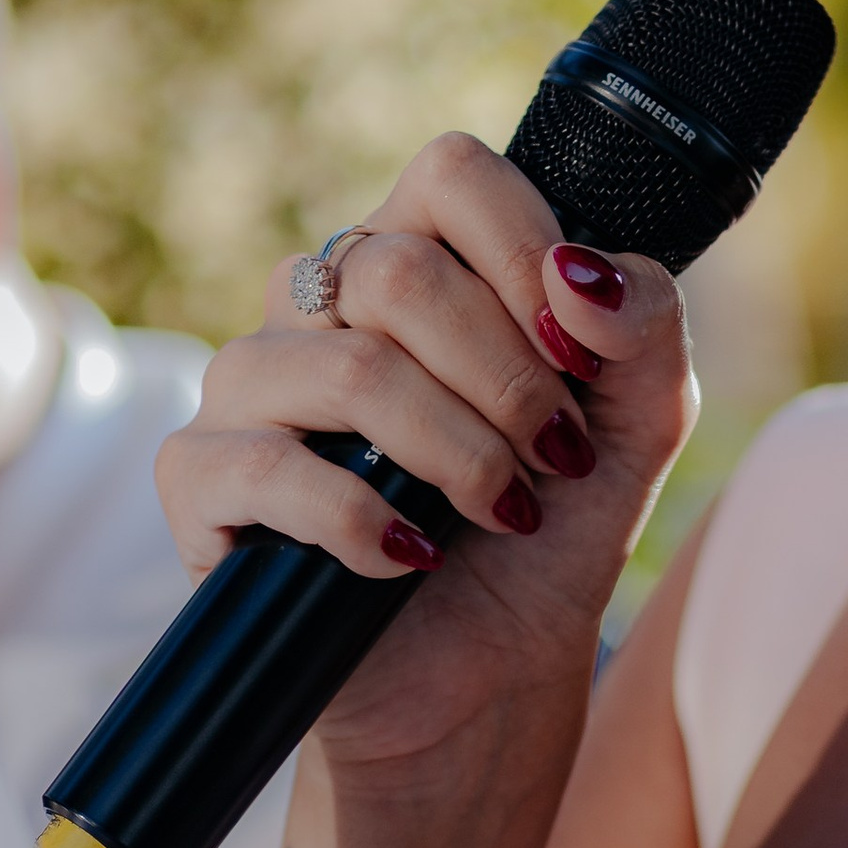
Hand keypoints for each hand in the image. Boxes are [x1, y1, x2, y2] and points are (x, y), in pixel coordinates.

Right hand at [159, 135, 695, 768]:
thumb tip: (579, 273)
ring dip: (455, 454)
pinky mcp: (202, 479)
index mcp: (416, 259)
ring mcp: (249, 386)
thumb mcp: (640, 423)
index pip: (451, 175)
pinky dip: (365, 522)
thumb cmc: (551, 526)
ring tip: (501, 514)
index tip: (578, 357)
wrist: (489, 672)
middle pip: (400, 270)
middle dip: (507, 380)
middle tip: (551, 458)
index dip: (525, 254)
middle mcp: (318, 304)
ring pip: (348, 367)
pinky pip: (268, 468)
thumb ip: (645, 326)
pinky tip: (412, 559)